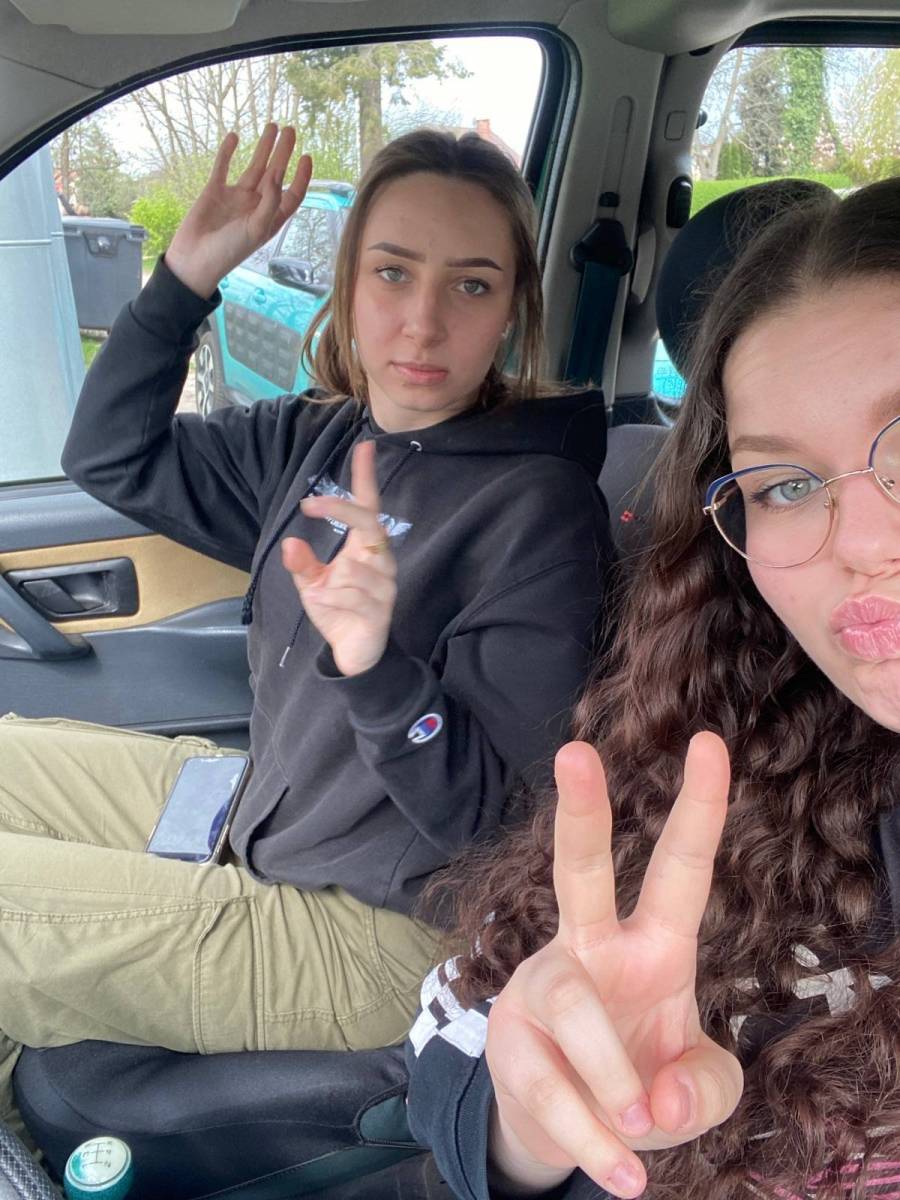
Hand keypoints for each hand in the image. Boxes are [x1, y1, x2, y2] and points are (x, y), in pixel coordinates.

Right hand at [165, 124, 311, 298]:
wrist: (194, 260)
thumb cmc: (229, 251)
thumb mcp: (256, 229)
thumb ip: (269, 202)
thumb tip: (277, 175)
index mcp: (270, 218)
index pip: (291, 195)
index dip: (301, 177)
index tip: (306, 157)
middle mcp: (255, 205)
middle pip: (275, 174)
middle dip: (283, 153)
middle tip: (291, 130)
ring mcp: (236, 197)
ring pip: (253, 167)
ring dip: (263, 148)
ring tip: (272, 126)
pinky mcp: (214, 191)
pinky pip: (223, 167)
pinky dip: (227, 153)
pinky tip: (235, 137)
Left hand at [281, 440, 396, 676]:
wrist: (353, 653)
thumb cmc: (337, 611)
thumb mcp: (312, 584)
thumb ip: (302, 564)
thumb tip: (291, 543)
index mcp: (365, 548)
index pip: (369, 507)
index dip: (366, 478)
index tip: (364, 447)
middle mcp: (380, 560)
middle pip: (370, 523)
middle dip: (342, 510)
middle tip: (311, 503)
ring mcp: (385, 585)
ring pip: (358, 566)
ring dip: (333, 579)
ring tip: (322, 594)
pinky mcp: (382, 610)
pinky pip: (355, 595)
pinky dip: (335, 597)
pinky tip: (326, 603)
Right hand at [485, 733, 742, 1198]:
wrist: (569, 1128)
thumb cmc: (644, 1084)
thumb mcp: (702, 1091)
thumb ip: (709, 1089)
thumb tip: (657, 1093)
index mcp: (653, 945)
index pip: (680, 869)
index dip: (699, 808)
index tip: (711, 743)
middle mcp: (592, 948)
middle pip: (581, 868)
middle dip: (582, 810)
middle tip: (576, 752)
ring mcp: (544, 989)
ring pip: (572, 1006)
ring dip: (609, 1072)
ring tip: (637, 1125)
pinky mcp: (511, 1041)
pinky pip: (552, 1086)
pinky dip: (594, 1138)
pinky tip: (622, 1171)